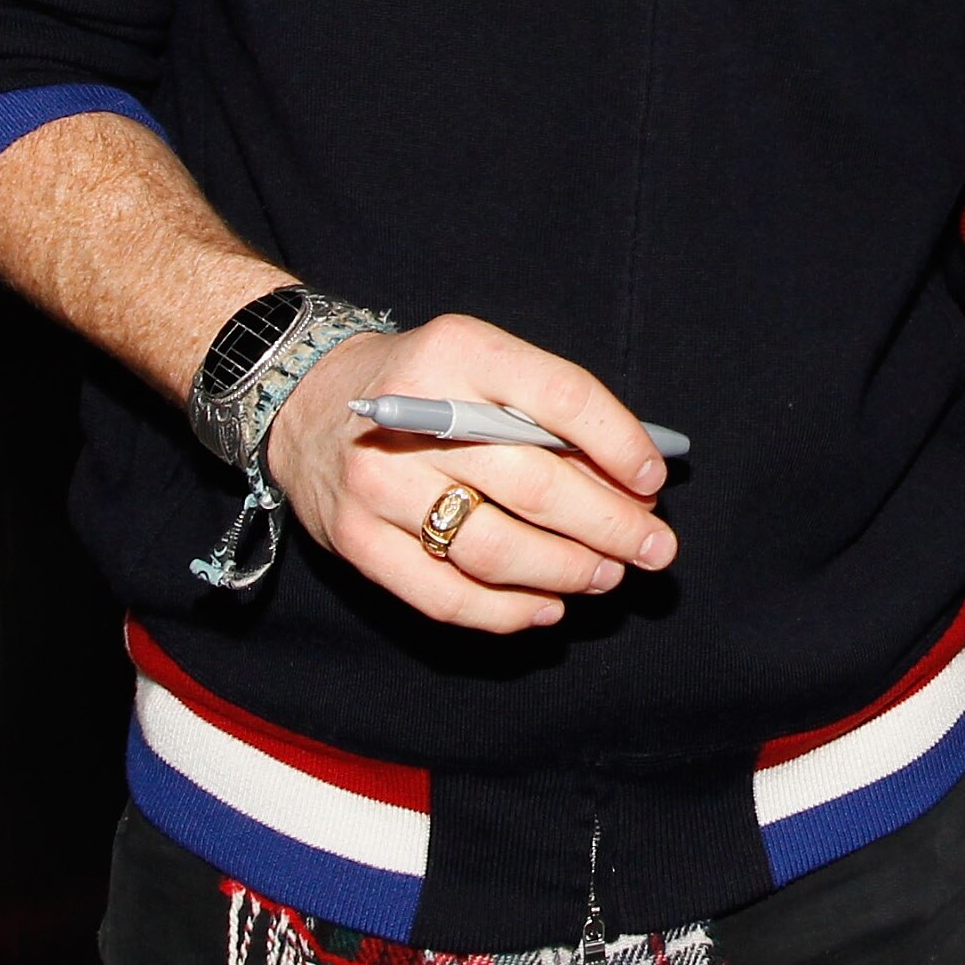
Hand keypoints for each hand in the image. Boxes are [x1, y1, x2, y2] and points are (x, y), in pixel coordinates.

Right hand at [265, 315, 676, 634]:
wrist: (308, 401)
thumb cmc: (427, 383)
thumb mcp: (486, 364)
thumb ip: (551, 411)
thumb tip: (633, 480)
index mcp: (462, 353)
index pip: (560, 398)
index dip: (618, 444)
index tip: (654, 480)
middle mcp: (414, 419)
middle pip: (534, 485)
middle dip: (609, 524)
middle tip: (655, 548)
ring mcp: (378, 486)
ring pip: (493, 548)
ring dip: (565, 570)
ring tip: (608, 575)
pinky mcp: (355, 541)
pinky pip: (442, 595)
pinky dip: (504, 610)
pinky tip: (547, 607)